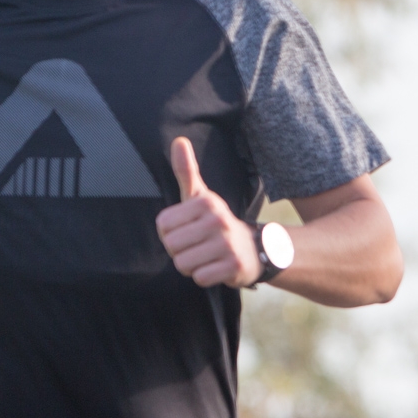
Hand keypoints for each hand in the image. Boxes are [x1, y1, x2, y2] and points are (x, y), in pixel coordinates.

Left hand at [155, 136, 261, 287]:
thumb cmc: (216, 222)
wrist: (255, 248)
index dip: (169, 233)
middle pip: (171, 246)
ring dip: (191, 265)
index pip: (162, 225)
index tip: (187, 230)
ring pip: (183, 264)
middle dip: (179, 251)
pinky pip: (200, 278)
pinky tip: (215, 267)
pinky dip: (204, 277)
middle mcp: (217, 220)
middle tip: (197, 246)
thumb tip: (178, 140)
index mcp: (205, 202)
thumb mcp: (201, 196)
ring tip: (205, 256)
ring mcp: (227, 244)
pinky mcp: (234, 267)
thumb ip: (186, 171)